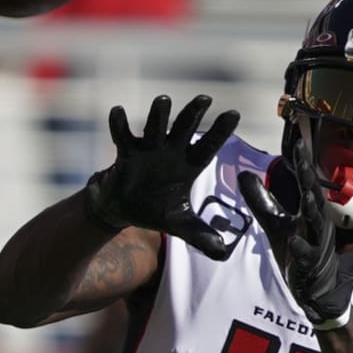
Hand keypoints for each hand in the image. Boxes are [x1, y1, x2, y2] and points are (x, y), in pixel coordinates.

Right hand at [85, 94, 238, 259]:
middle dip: (192, 115)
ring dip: (159, 115)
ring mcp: (148, 150)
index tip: (234, 113)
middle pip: (184, 130)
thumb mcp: (180, 225)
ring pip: (155, 128)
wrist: (125, 209)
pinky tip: (118, 112)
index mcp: (188, 165)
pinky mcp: (126, 153)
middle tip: (204, 99)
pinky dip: (120, 125)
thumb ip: (200, 235)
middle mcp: (171, 152)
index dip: (220, 132)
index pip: (208, 146)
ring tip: (164, 100)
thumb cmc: (156, 210)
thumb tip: (221, 252)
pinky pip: (122, 136)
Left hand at [238, 138, 352, 328]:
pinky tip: (293, 242)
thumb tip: (243, 175)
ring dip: (311, 208)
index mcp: (309, 211)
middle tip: (302, 159)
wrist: (316, 288)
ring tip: (306, 194)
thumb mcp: (275, 223)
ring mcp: (317, 244)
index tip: (298, 141)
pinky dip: (301, 248)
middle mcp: (317, 224)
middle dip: (309, 178)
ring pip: (316, 222)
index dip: (302, 163)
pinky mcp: (312, 265)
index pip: (306, 182)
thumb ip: (261, 201)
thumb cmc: (299, 251)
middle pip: (313, 196)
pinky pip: (307, 255)